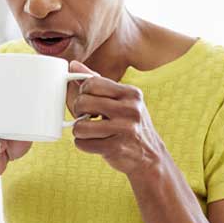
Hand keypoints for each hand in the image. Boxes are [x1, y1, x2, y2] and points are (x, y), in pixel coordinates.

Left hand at [65, 61, 169, 175]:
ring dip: (79, 130)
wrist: (150, 156)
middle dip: (78, 111)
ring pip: (80, 126)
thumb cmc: (130, 124)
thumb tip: (73, 65)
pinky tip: (94, 143)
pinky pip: (83, 143)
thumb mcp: (121, 100)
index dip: (83, 92)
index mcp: (131, 93)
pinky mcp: (116, 148)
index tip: (87, 100)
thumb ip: (97, 81)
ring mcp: (125, 130)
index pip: (92, 83)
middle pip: (83, 102)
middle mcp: (130, 109)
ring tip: (89, 131)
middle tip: (86, 116)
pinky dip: (83, 144)